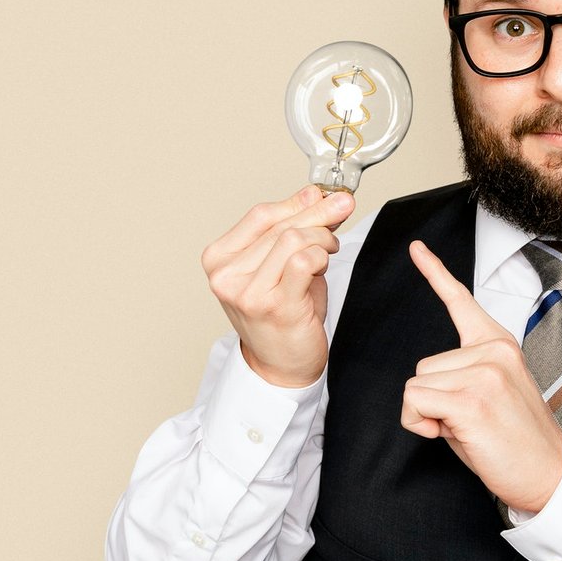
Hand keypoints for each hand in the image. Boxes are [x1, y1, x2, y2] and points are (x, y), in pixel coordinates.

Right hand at [202, 185, 353, 386]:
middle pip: (280, 226)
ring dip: (321, 239)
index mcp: (219, 259)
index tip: (323, 195)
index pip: (262, 215)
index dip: (297, 202)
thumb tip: (313, 194)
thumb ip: (291, 229)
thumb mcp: (278, 264)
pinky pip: (304, 262)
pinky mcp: (274, 306)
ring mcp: (249, 292)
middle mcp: (227, 276)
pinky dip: (321, 257)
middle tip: (342, 208)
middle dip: (318, 214)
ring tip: (328, 250)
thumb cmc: (279, 316)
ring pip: (293, 240)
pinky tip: (323, 266)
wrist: (279, 366)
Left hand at [401, 240, 561, 514]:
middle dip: (432, 399)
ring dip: (428, 413)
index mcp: (499, 344)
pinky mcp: (471, 399)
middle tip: (469, 421)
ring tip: (467, 428)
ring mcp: (484, 372)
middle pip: (423, 365)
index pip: (461, 301)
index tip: (417, 247)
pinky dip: (421, 424)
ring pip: (416, 384)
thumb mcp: (489, 392)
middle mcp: (493, 350)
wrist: (547, 474)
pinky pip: (415, 402)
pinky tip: (453, 434)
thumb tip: (422, 388)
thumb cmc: (514, 440)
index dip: (435, 272)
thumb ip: (460, 375)